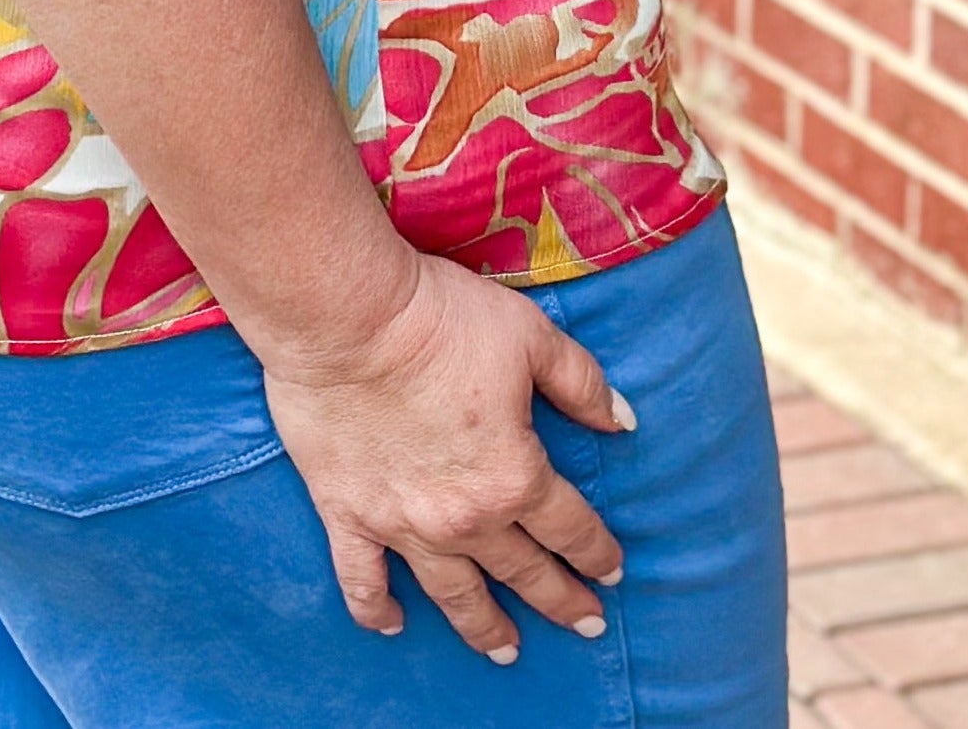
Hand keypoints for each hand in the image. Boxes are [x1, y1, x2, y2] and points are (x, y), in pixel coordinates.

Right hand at [260, 251, 629, 661]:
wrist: (346, 316)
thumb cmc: (440, 319)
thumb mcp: (530, 336)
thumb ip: (582, 383)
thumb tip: (622, 422)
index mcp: (515, 476)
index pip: (570, 528)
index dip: (596, 552)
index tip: (612, 571)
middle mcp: (464, 518)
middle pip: (523, 572)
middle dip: (560, 601)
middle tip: (584, 624)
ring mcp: (403, 525)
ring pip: (453, 594)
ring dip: (484, 627)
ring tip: (506, 651)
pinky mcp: (348, 515)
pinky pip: (363, 581)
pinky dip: (376, 610)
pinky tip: (393, 625)